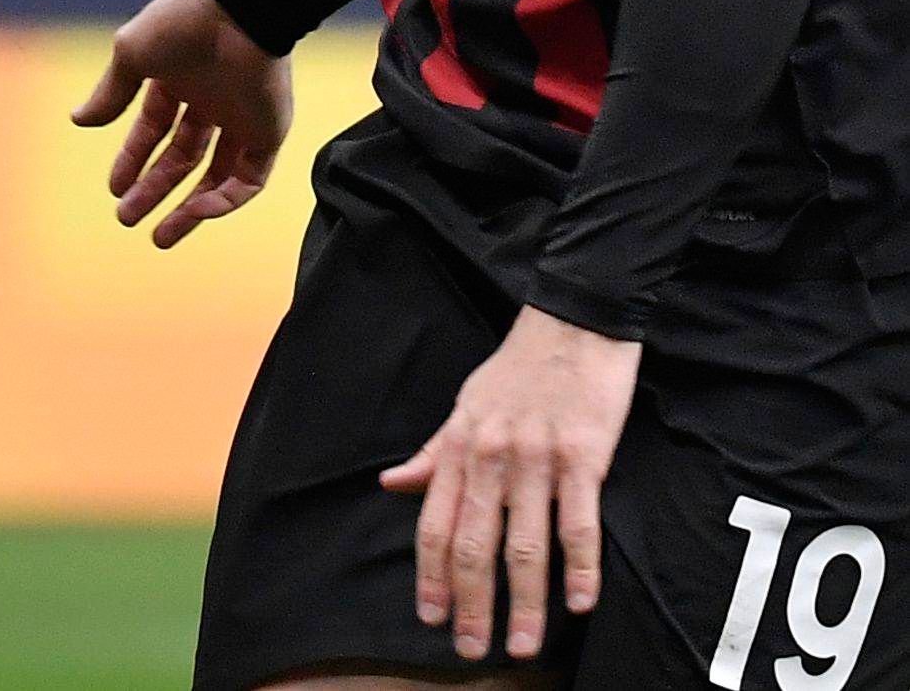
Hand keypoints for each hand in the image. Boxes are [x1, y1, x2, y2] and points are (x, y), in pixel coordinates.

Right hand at [72, 0, 290, 246]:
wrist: (240, 9)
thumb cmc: (180, 23)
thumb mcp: (131, 55)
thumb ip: (110, 93)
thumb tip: (78, 122)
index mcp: (176, 81)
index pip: (153, 130)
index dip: (132, 159)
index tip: (114, 188)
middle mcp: (209, 103)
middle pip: (179, 158)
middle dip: (152, 189)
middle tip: (126, 218)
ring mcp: (240, 120)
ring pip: (214, 176)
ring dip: (188, 208)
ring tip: (160, 235)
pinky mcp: (268, 133)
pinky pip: (248, 178)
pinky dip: (224, 199)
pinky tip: (196, 211)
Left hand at [383, 305, 640, 662]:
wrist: (573, 324)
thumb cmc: (517, 369)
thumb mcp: (463, 407)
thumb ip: (432, 454)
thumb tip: (391, 485)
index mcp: (459, 449)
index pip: (436, 526)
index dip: (432, 576)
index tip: (431, 618)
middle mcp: (490, 459)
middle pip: (474, 546)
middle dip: (471, 604)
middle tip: (472, 651)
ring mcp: (536, 461)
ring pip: (525, 546)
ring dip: (525, 603)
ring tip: (525, 645)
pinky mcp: (583, 459)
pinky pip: (579, 524)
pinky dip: (580, 568)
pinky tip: (579, 604)